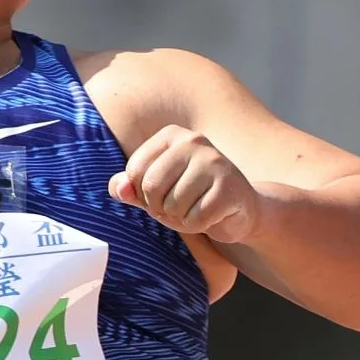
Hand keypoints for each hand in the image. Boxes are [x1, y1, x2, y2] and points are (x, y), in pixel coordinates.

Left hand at [108, 125, 261, 245]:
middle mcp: (193, 141)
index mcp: (171, 135)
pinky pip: (196, 218)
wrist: (239, 208)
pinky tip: (209, 216)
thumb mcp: (154, 188)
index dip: (140, 193)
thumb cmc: (190, 195)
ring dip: (179, 217)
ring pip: (173, 204)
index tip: (160, 195)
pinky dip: (197, 225)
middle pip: (151, 186)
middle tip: (175, 207)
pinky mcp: (230, 188)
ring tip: (194, 209)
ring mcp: (215, 163)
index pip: (134, 170)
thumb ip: (129, 187)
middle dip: (158, 207)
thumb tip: (120, 189)